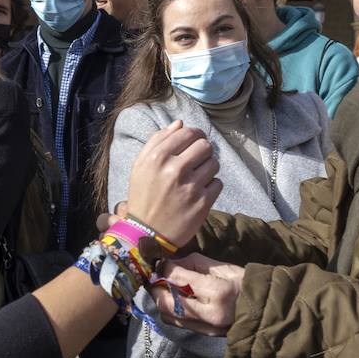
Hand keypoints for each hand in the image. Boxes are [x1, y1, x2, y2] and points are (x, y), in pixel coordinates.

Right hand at [125, 121, 220, 247]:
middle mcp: (174, 169)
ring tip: (197, 178)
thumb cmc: (143, 196)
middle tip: (197, 161)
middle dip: (203, 151)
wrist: (146, 233)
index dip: (194, 135)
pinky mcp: (203, 203)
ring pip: (214, 164)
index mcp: (157, 157)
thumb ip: (157, 141)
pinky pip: (218, 183)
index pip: (188, 133)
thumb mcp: (140, 166)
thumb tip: (180, 123)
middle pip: (205, 146)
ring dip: (208, 169)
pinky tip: (199, 192)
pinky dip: (211, 186)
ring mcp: (190, 187)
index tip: (194, 143)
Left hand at [149, 253, 242, 336]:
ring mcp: (206, 327)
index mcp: (218, 291)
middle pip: (167, 303)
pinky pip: (177, 323)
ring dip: (160, 301)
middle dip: (156, 288)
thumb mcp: (222, 267)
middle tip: (154, 277)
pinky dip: (170, 310)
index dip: (165, 269)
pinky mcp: (204, 334)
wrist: (264, 311)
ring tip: (162, 288)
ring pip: (168, 316)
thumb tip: (170, 264)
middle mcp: (209, 313)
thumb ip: (194, 264)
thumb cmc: (244, 283)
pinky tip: (173, 300)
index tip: (160, 262)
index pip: (180, 279)